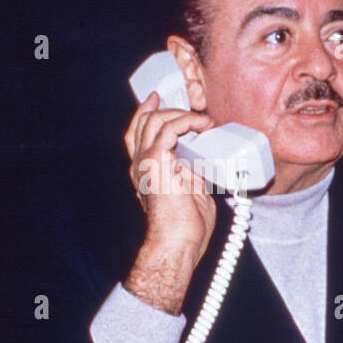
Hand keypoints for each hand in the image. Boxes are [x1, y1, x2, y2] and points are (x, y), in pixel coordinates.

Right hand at [122, 92, 217, 313]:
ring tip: (202, 121)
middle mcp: (139, 165)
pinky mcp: (156, 163)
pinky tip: (201, 124)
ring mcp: (145, 163)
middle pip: (142, 122)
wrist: (178, 244)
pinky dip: (186, 121)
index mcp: (145, 172)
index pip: (136, 134)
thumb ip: (192, 171)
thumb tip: (206, 158)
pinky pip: (168, 128)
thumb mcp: (191, 191)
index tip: (157, 99)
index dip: (145, 112)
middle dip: (165, 108)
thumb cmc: (185, 229)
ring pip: (154, 120)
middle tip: (191, 110)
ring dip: (180, 115)